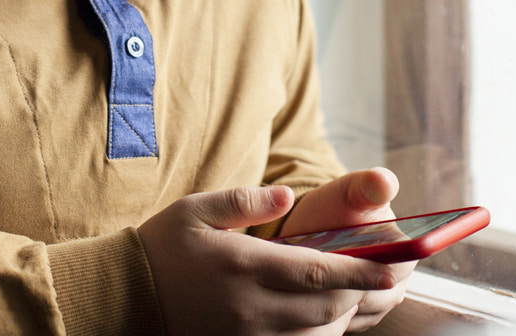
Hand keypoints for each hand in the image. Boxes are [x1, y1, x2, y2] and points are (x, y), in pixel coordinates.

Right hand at [139, 185, 399, 334]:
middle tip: (375, 274)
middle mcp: (251, 307)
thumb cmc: (161, 249)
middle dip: (357, 291)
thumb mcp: (197, 210)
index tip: (394, 265)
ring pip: (316, 334)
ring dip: (339, 316)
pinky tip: (316, 319)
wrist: (121, 300)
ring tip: (347, 294)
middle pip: (327, 307)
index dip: (363, 270)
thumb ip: (245, 200)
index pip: (320, 272)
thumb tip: (286, 194)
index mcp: (246, 266)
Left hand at [280, 168, 416, 331]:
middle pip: (370, 300)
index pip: (389, 275)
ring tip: (302, 279)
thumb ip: (369, 185)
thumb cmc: (337, 206)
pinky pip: (337, 325)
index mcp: (405, 254)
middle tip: (309, 268)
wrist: (314, 225)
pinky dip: (318, 315)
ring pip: (352, 315)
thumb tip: (384, 181)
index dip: (359, 270)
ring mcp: (376, 305)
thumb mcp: (351, 191)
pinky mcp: (354, 319)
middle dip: (338, 286)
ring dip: (327, 301)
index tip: (331, 258)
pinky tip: (300, 296)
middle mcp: (396, 285)